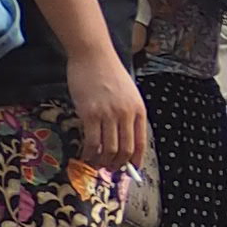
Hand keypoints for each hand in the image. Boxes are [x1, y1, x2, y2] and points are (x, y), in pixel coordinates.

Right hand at [67, 46, 148, 173]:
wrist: (94, 56)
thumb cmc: (109, 73)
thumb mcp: (128, 94)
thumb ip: (128, 113)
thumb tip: (122, 137)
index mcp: (139, 111)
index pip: (141, 143)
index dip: (136, 160)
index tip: (131, 170)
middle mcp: (126, 115)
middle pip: (125, 149)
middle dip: (118, 164)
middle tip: (110, 169)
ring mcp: (108, 115)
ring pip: (108, 149)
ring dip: (102, 161)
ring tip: (96, 164)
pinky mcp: (89, 114)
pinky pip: (91, 141)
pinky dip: (89, 152)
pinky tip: (85, 155)